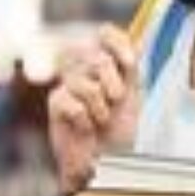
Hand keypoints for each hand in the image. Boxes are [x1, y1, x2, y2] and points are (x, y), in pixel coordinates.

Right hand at [49, 24, 139, 193]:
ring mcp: (68, 83)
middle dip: (113, 81)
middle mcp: (86, 68)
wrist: (106, 161)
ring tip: (101, 119)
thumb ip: (133, 67)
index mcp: (107, 62)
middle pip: (96, 56)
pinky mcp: (55, 102)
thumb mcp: (134, 94)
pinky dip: (85, 119)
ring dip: (101, 107)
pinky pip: (73, 102)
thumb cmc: (120, 129)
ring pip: (86, 83)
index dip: (117, 42)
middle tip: (116, 100)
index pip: (106, 33)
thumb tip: (139, 41)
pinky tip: (86, 127)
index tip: (130, 63)